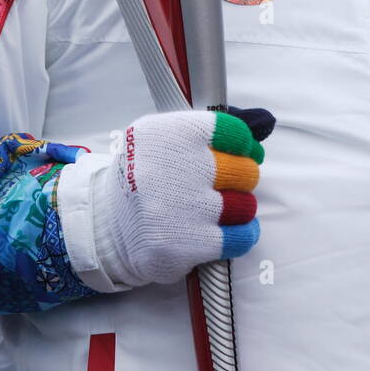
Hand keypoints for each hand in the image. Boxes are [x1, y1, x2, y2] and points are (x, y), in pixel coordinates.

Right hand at [97, 105, 274, 287]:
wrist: (108, 224)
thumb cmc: (146, 177)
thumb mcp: (162, 138)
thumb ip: (207, 130)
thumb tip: (260, 127)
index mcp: (170, 134)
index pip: (234, 132)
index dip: (245, 146)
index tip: (245, 153)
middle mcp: (177, 167)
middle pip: (245, 171)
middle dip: (241, 179)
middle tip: (225, 184)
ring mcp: (184, 207)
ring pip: (245, 205)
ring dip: (238, 208)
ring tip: (217, 208)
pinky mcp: (188, 243)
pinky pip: (241, 236)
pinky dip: (243, 234)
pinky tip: (231, 229)